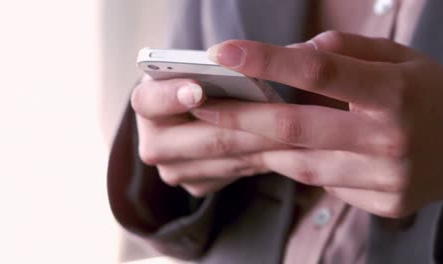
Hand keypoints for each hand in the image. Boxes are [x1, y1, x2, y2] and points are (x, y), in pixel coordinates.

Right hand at [131, 76, 289, 196]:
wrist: (202, 114)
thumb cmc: (204, 82)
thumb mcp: (200, 69)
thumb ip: (211, 70)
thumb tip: (240, 67)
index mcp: (146, 104)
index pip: (148, 101)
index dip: (172, 96)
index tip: (198, 90)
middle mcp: (153, 142)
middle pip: (201, 139)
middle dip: (245, 126)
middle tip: (281, 117)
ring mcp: (174, 169)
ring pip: (224, 160)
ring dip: (263, 145)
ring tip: (296, 132)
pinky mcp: (196, 185)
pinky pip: (233, 173)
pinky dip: (261, 159)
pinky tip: (284, 147)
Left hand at [191, 31, 442, 217]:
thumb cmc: (430, 94)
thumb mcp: (399, 57)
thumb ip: (344, 51)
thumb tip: (291, 54)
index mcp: (395, 91)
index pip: (320, 70)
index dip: (267, 60)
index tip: (224, 52)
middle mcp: (390, 139)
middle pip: (297, 128)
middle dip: (241, 118)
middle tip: (200, 106)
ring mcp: (387, 179)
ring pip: (302, 164)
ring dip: (261, 147)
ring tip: (229, 130)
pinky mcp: (383, 203)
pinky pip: (323, 184)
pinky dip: (297, 166)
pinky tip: (281, 153)